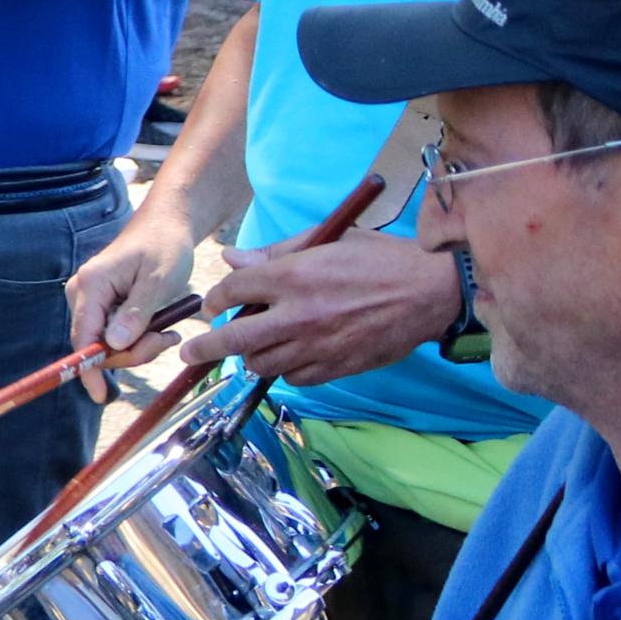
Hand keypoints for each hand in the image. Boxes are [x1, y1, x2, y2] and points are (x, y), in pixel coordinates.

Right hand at [65, 211, 201, 399]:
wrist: (166, 226)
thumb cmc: (164, 247)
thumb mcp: (158, 280)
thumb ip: (137, 313)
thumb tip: (114, 345)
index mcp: (92, 285)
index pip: (83, 336)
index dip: (89, 368)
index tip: (100, 394)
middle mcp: (82, 293)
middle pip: (95, 345)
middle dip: (131, 353)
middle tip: (166, 341)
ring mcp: (89, 300)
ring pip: (105, 345)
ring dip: (137, 348)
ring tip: (167, 333)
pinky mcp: (99, 306)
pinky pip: (111, 336)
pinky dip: (135, 341)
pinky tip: (158, 330)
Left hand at [198, 228, 465, 384]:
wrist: (431, 292)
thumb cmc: (381, 259)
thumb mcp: (328, 241)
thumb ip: (275, 254)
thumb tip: (233, 258)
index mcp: (292, 276)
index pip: (231, 291)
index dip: (216, 299)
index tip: (212, 305)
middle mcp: (298, 315)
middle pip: (234, 340)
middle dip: (205, 348)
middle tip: (190, 353)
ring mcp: (316, 346)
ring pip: (261, 364)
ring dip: (250, 357)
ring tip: (250, 349)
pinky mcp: (336, 368)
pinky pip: (294, 378)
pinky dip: (285, 369)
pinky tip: (290, 356)